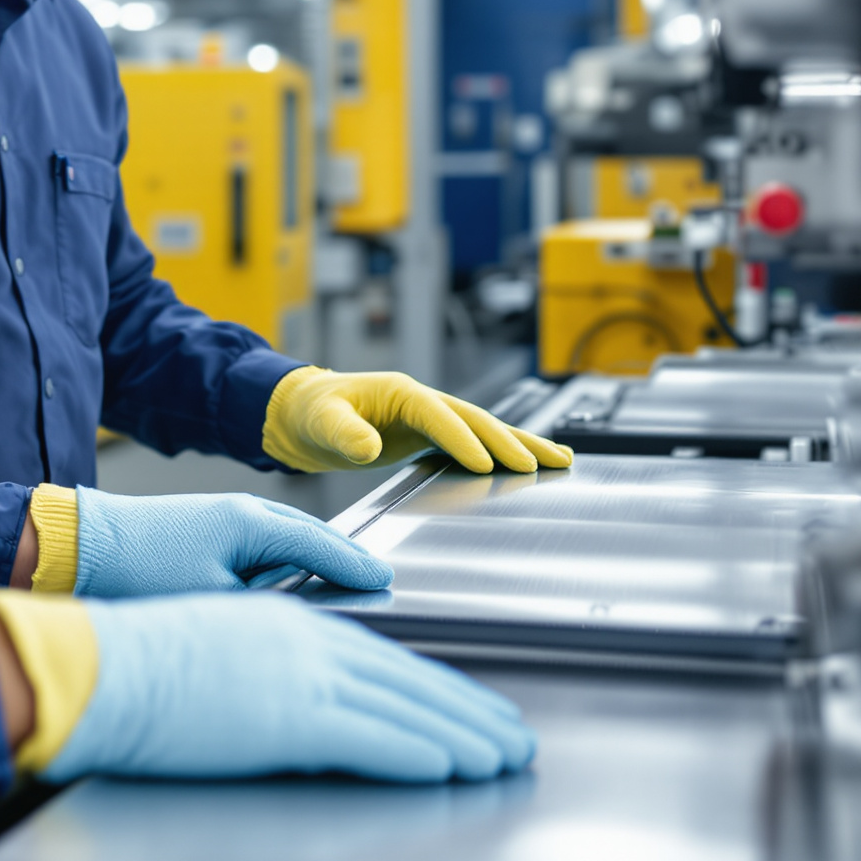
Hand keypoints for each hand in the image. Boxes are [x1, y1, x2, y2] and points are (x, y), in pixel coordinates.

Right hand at [22, 593, 533, 782]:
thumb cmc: (135, 663)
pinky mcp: (289, 718)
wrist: (98, 665)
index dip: (433, 685)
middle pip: (409, 679)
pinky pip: (372, 738)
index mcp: (288, 626)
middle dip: (468, 710)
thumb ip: (269, 667)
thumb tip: (296, 697)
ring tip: (501, 759)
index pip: (382, 658)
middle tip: (512, 735)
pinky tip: (450, 767)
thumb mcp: (217, 648)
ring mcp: (301, 679)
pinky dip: (417, 752)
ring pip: (405, 709)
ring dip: (462, 737)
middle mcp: (307, 643)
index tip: (468, 705)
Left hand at [65, 486, 389, 596]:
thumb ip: (264, 604)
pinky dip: (281, 562)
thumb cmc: (139, 572)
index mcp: (252, 522)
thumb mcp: (211, 597)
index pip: (321, 545)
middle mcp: (246, 511)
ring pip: (286, 539)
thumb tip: (297, 612)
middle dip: (341, 559)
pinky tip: (280, 585)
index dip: (355, 566)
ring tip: (339, 586)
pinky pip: (262, 544)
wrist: (82, 546)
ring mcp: (226, 516)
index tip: (384, 578)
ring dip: (311, 561)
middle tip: (374, 582)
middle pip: (311, 536)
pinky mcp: (209, 528)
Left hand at [264, 369, 572, 474]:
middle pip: (474, 420)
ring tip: (562, 460)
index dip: (463, 439)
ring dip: (521, 445)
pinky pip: (472, 446)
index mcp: (400, 392)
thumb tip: (367, 447)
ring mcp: (428, 420)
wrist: (298, 415)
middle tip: (541, 464)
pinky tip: (531, 468)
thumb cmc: (309, 412)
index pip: (439, 414)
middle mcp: (421, 402)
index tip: (486, 464)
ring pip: (483, 430)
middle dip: (509, 442)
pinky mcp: (427, 439)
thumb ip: (342, 432)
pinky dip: (501, 456)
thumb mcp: (320, 421)